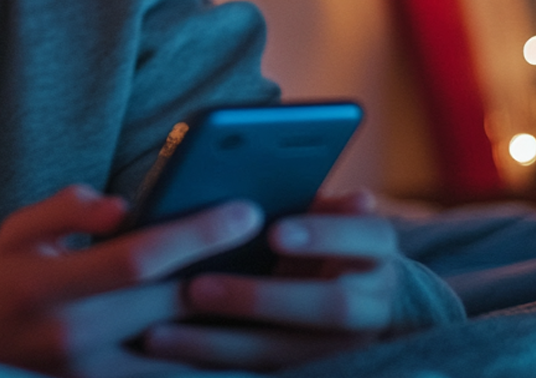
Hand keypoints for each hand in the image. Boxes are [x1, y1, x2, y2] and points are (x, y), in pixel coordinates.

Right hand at [0, 184, 262, 376]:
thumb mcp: (18, 231)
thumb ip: (67, 210)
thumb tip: (122, 206)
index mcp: (47, 286)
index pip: (137, 258)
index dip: (197, 234)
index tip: (245, 210)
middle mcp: (70, 339)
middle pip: (172, 308)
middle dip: (233, 275)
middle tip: (283, 251)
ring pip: (183, 360)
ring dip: (235, 333)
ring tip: (283, 301)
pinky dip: (208, 367)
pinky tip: (248, 348)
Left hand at [141, 189, 442, 369]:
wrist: (366, 298)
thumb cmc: (326, 238)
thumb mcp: (326, 213)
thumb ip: (307, 197)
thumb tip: (270, 178)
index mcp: (375, 249)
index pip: (369, 236)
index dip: (325, 234)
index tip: (275, 233)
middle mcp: (372, 302)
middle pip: (329, 306)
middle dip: (262, 298)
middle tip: (197, 289)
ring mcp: (344, 346)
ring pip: (287, 353)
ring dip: (220, 345)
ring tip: (159, 334)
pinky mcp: (309, 371)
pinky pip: (262, 373)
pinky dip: (211, 364)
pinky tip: (165, 355)